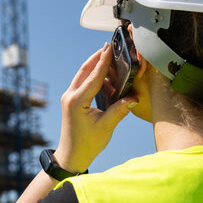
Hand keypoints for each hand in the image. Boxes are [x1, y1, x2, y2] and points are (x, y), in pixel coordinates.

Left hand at [55, 43, 137, 172]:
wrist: (71, 156)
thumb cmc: (87, 144)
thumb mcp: (106, 127)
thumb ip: (119, 111)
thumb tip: (134, 97)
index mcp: (78, 101)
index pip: (94, 76)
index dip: (104, 60)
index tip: (110, 47)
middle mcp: (70, 96)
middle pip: (85, 70)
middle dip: (97, 57)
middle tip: (110, 46)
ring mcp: (69, 97)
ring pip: (82, 75)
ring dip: (94, 65)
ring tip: (108, 57)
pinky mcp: (71, 101)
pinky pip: (81, 83)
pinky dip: (91, 75)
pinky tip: (102, 74)